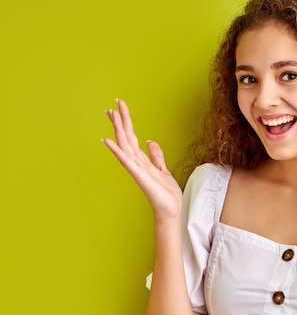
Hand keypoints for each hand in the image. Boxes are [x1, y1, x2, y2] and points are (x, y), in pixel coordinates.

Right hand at [102, 99, 182, 221]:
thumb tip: (150, 141)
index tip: (119, 108)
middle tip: (113, 105)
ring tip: (111, 114)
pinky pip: (127, 161)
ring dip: (118, 129)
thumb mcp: (163, 170)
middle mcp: (136, 163)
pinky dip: (117, 151)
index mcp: (142, 160)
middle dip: (120, 121)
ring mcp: (136, 169)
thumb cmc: (165, 193)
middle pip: (126, 138)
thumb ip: (156, 156)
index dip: (126, 122)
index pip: (132, 137)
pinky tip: (108, 141)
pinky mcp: (140, 176)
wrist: (170, 210)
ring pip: (125, 145)